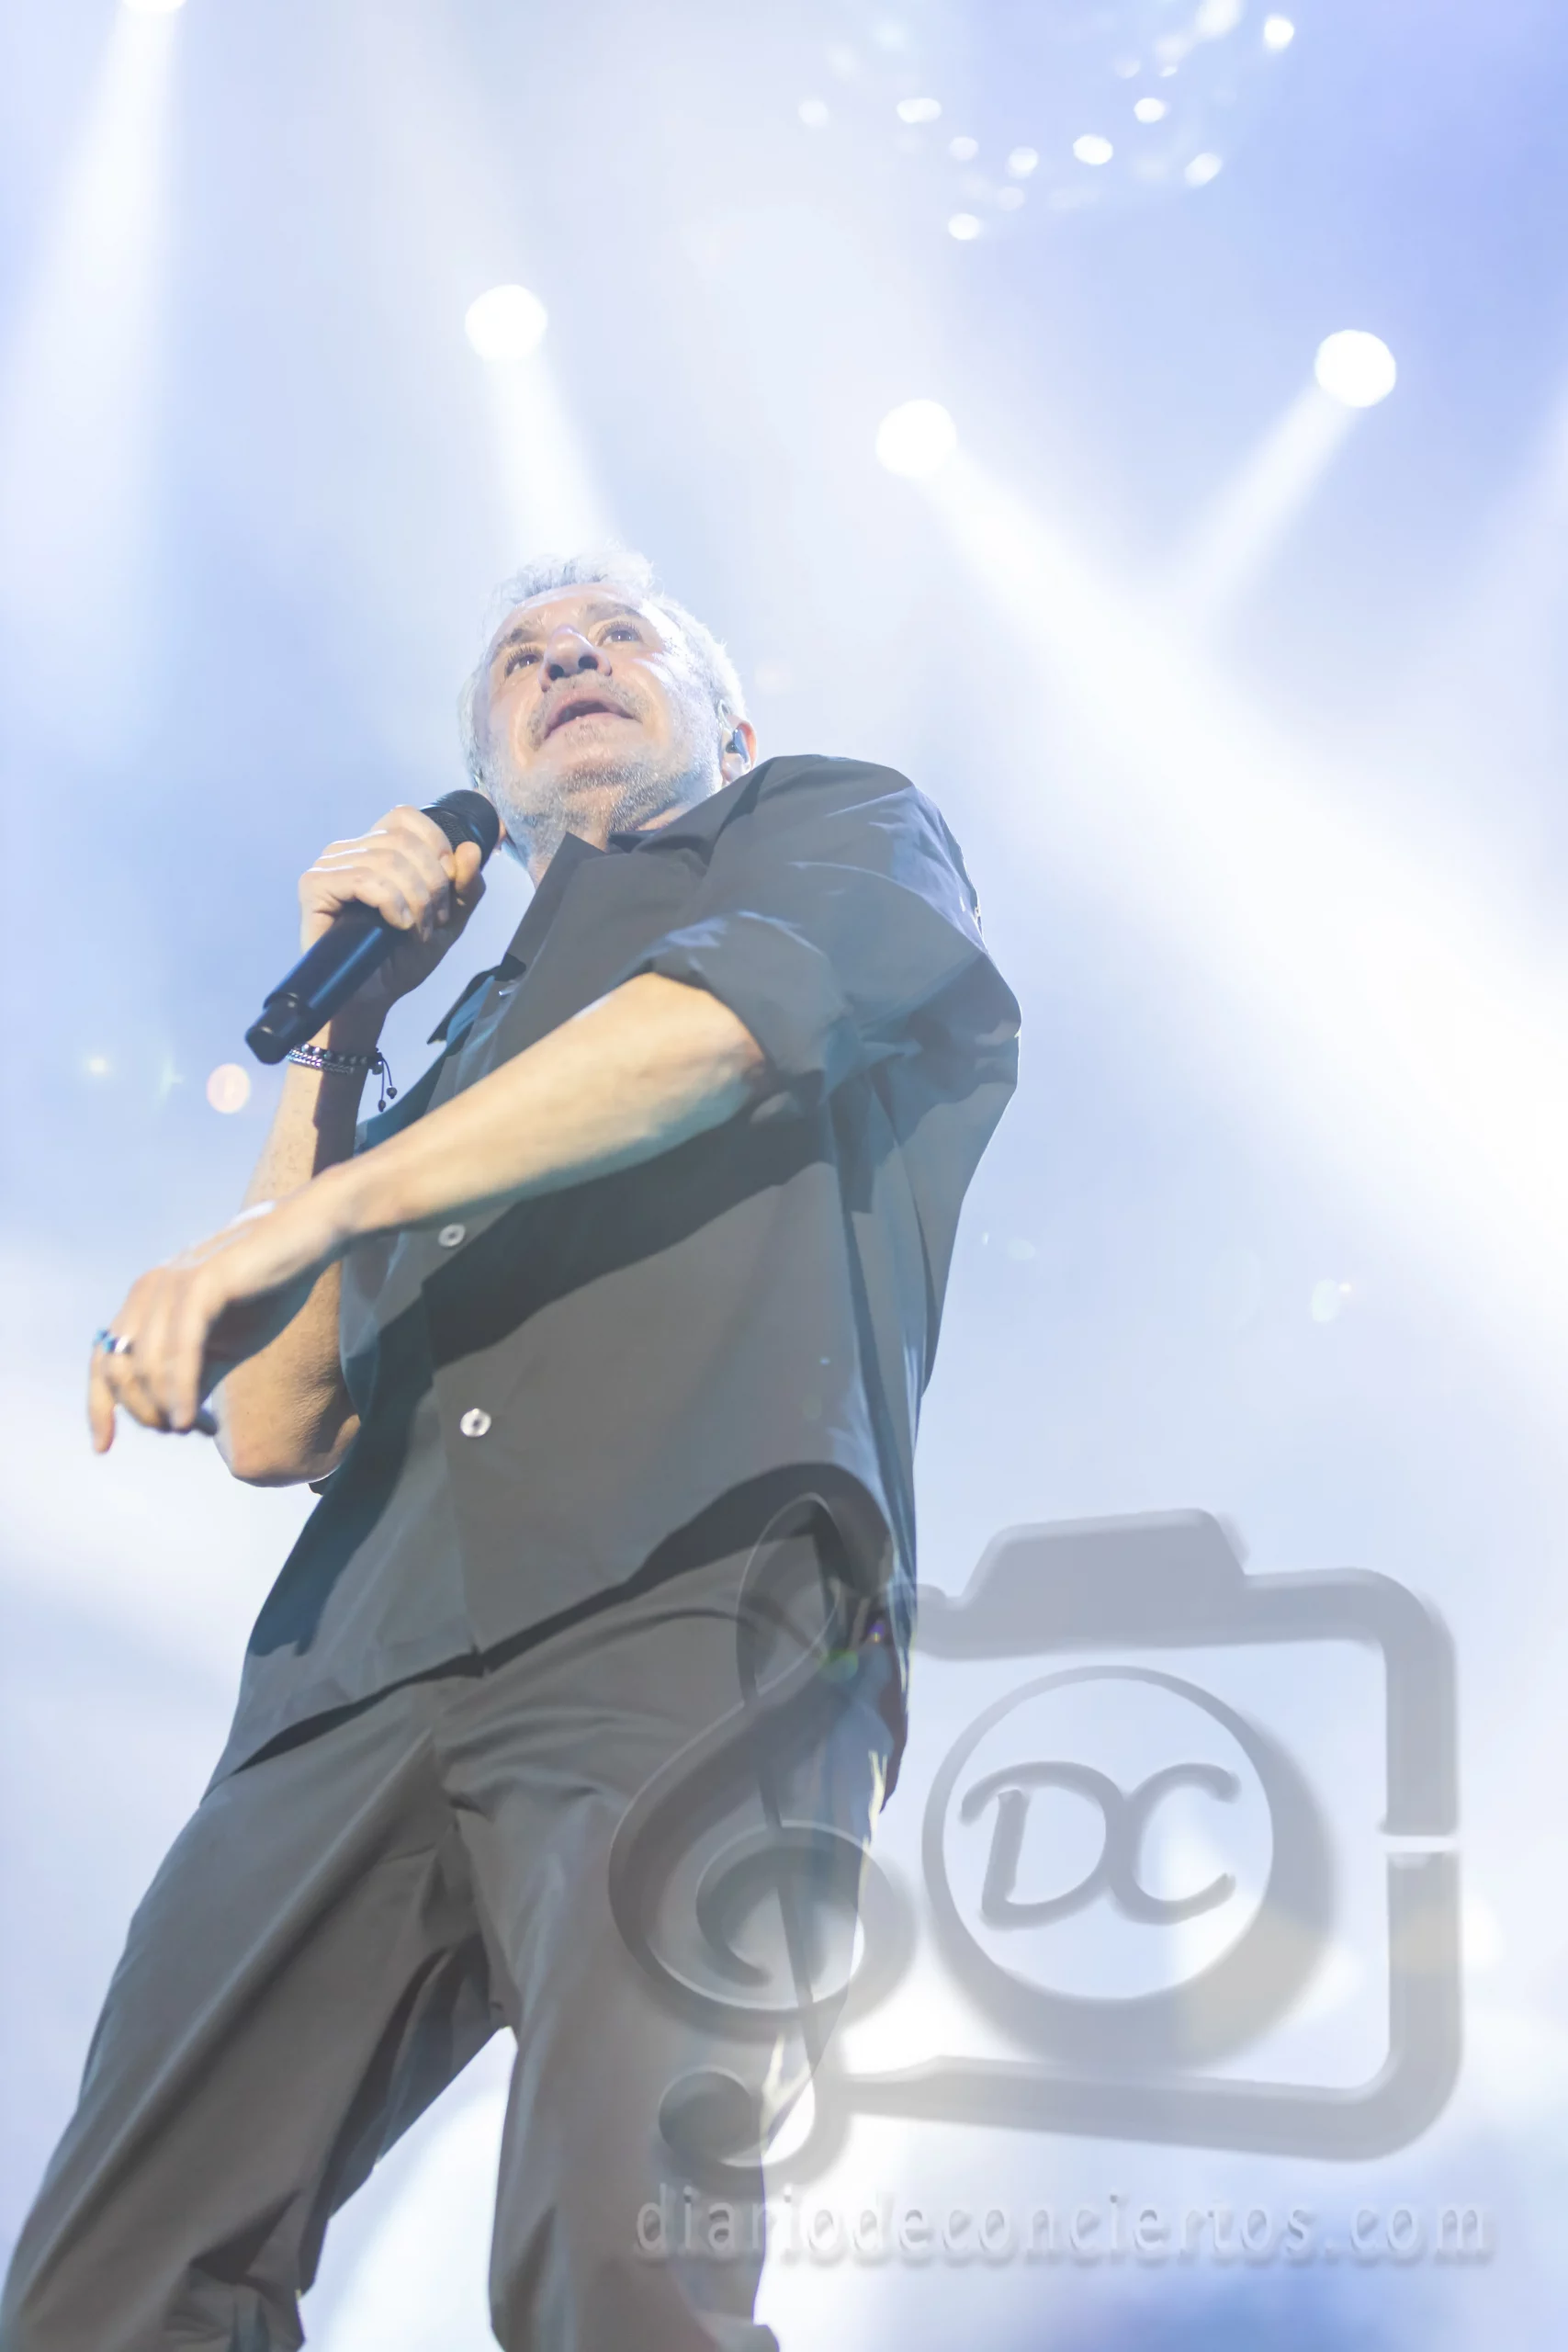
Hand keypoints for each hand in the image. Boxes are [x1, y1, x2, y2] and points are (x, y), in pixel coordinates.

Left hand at [87, 1184, 348, 1452]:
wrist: (306, 1241)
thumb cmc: (268, 1291)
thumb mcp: (225, 1346)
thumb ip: (194, 1376)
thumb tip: (174, 1422)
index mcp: (145, 1302)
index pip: (103, 1361)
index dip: (98, 1407)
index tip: (103, 1448)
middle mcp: (148, 1290)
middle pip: (120, 1371)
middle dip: (144, 1412)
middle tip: (184, 1430)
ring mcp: (171, 1285)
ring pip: (147, 1366)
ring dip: (165, 1409)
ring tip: (194, 1428)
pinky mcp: (202, 1285)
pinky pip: (181, 1350)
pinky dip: (181, 1391)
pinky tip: (192, 1421)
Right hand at [299, 802, 488, 1028]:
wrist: (373, 998)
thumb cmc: (402, 959)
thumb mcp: (449, 920)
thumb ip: (467, 886)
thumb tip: (471, 848)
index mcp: (378, 848)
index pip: (407, 817)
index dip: (437, 845)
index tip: (449, 886)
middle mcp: (351, 851)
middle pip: (403, 839)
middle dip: (432, 883)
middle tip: (434, 921)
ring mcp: (330, 866)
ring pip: (386, 859)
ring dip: (415, 899)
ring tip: (417, 930)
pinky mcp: (314, 886)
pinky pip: (362, 878)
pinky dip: (391, 902)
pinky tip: (397, 924)